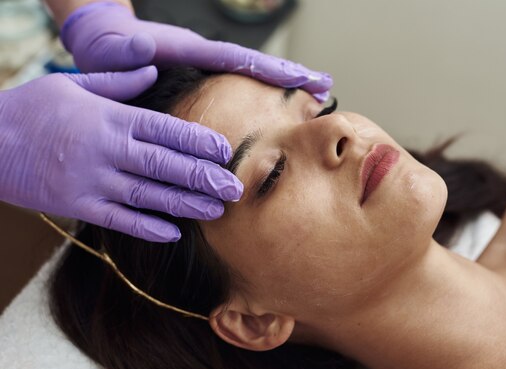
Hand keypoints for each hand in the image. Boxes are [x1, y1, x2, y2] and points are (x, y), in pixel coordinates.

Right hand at [0, 67, 241, 241]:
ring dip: (185, 204)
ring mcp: (90, 180)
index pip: (162, 129)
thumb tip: (152, 71)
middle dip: (202, 177)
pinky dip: (147, 228)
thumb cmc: (31, 109)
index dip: (196, 141)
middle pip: (163, 165)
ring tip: (216, 210)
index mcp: (107, 118)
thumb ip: (117, 82)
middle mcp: (104, 150)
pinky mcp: (77, 205)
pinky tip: (174, 233)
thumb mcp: (72, 84)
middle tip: (234, 188)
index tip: (224, 150)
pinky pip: (118, 220)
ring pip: (148, 195)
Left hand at [61, 2, 331, 100]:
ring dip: (284, 85)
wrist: (104, 44)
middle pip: (256, 67)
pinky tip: (280, 111)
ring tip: (317, 95)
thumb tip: (141, 45)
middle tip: (326, 85)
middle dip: (291, 75)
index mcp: (191, 52)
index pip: (238, 59)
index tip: (302, 76)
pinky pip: (240, 88)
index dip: (270, 69)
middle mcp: (206, 58)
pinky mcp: (204, 82)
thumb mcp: (112, 52)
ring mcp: (207, 69)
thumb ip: (126, 51)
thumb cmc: (107, 52)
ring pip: (252, 77)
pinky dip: (263, 95)